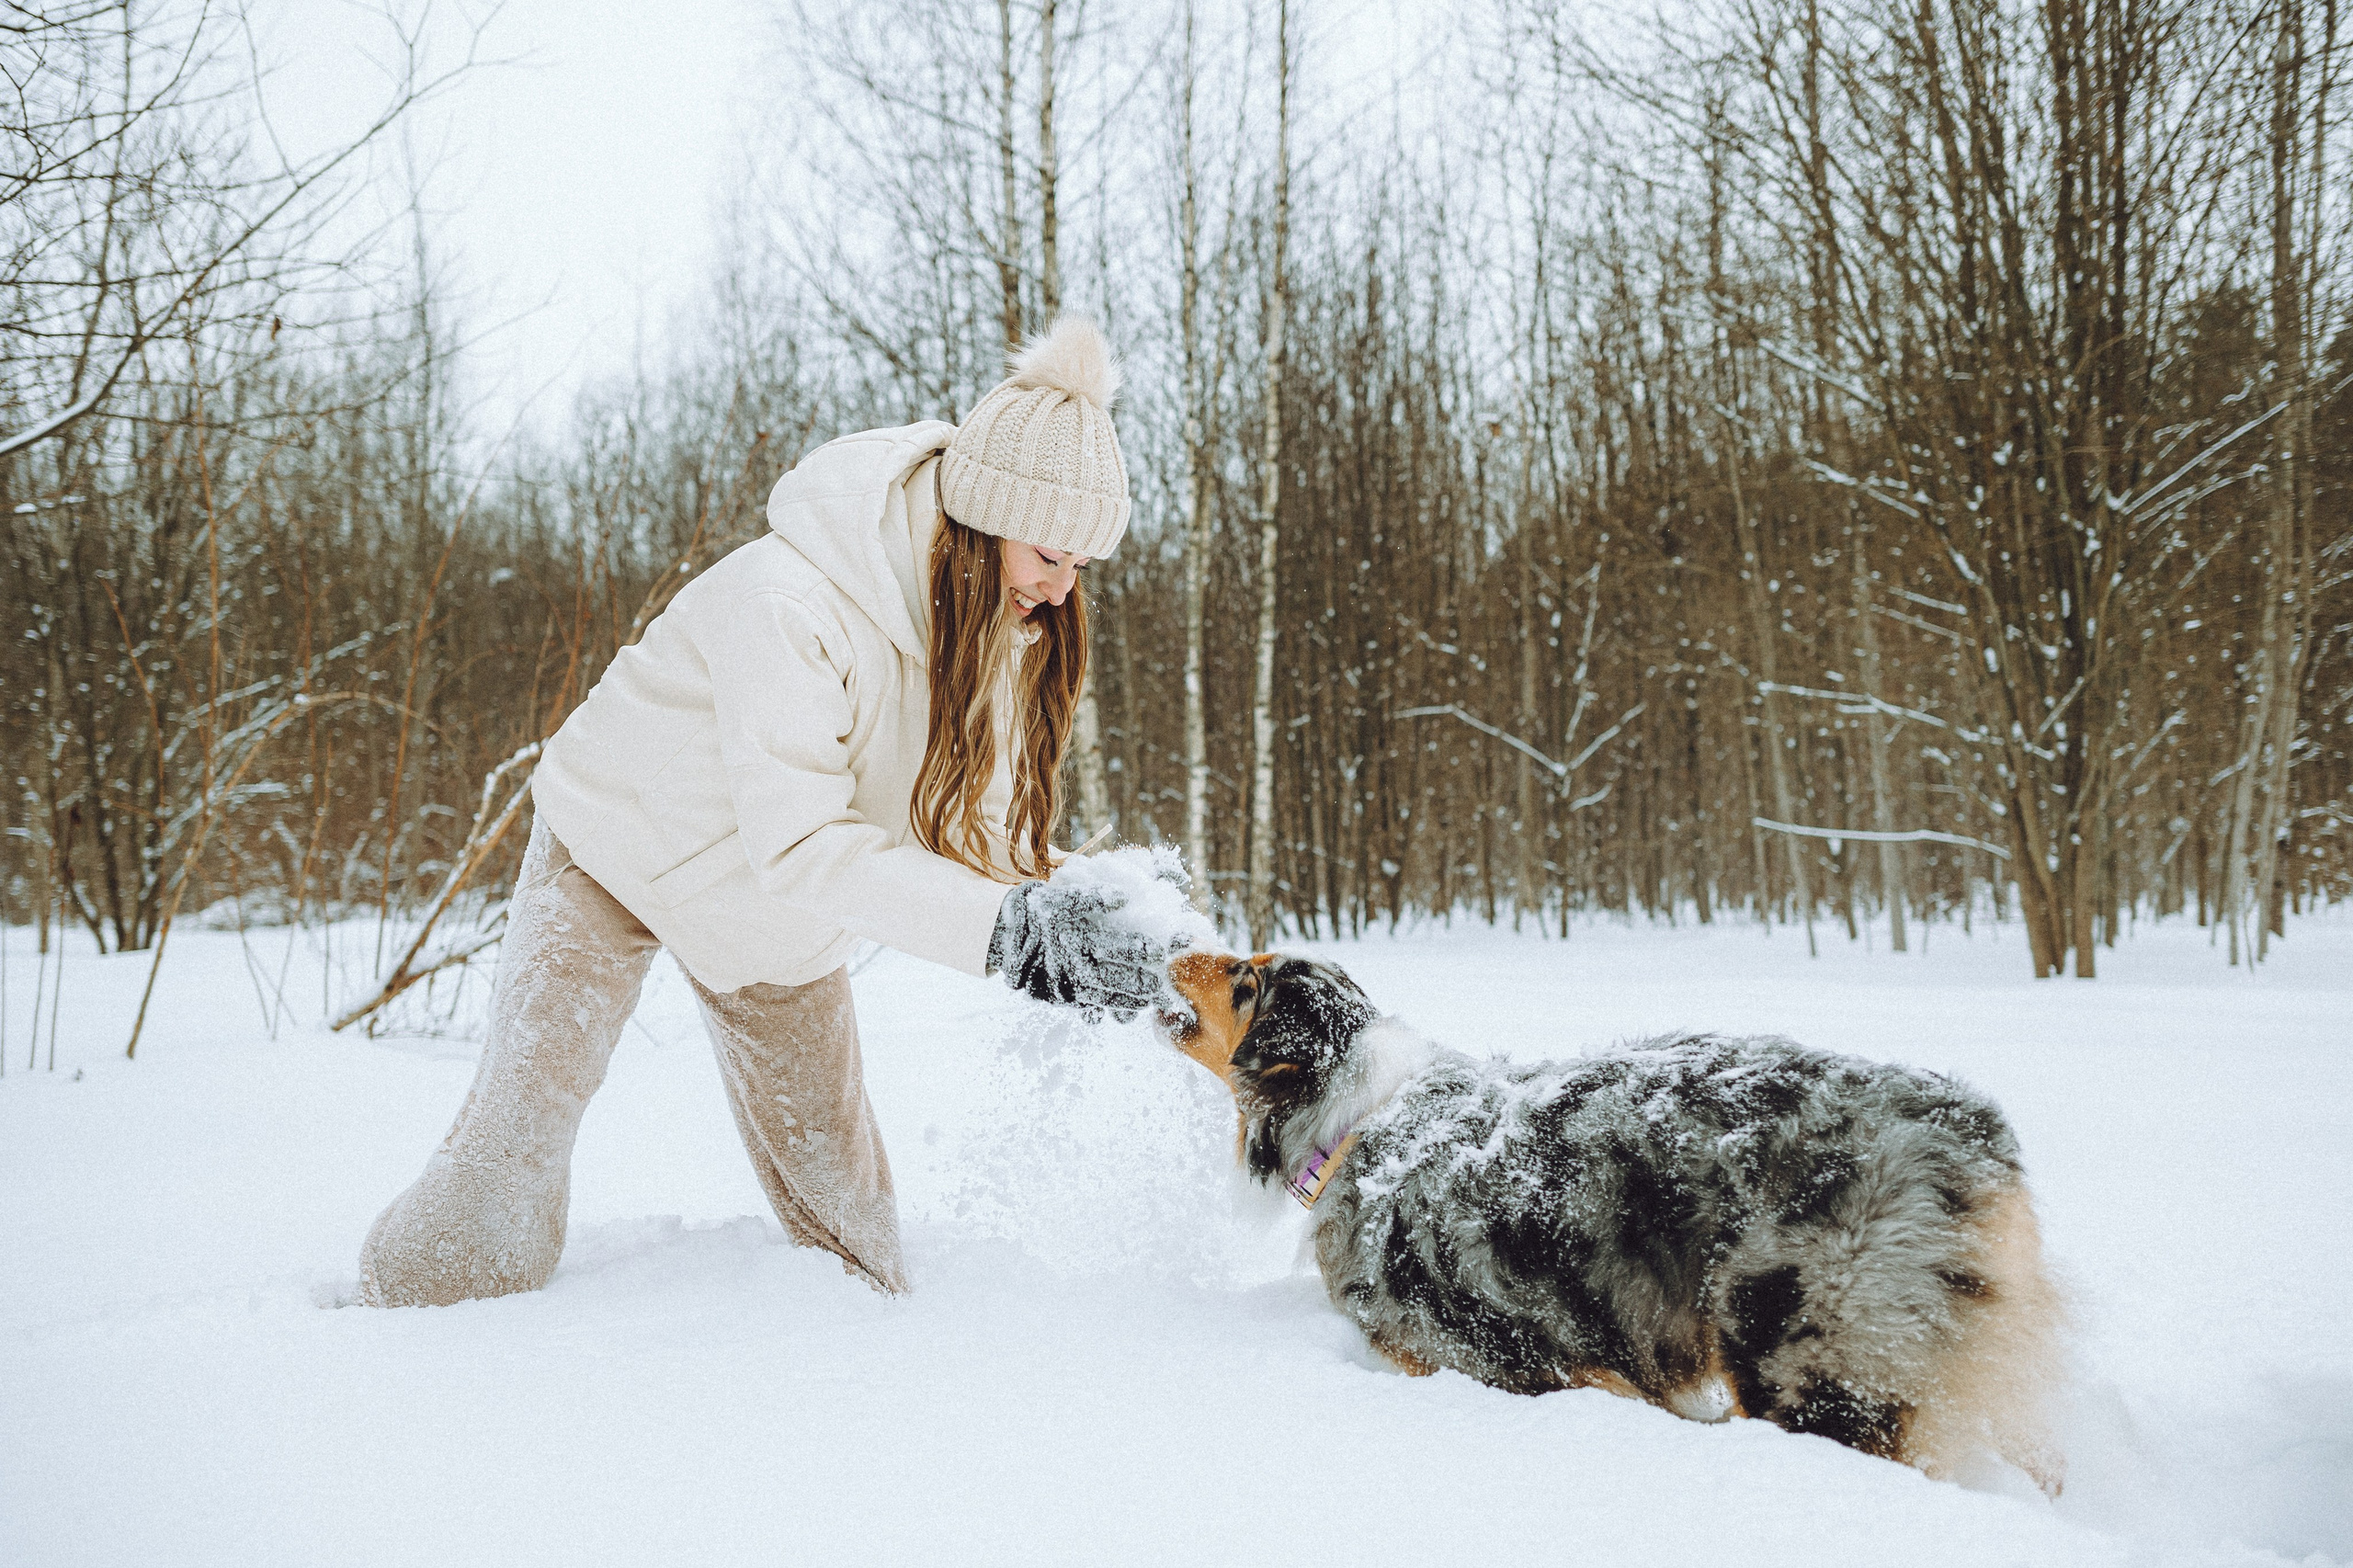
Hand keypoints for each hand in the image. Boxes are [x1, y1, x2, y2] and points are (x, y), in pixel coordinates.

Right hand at [988, 880, 1164, 1021]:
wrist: (1006, 934)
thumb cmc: (1040, 910)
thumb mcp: (1061, 897)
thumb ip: (1092, 897)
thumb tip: (1124, 897)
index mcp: (1066, 936)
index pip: (1105, 944)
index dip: (1133, 947)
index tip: (1158, 949)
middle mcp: (1063, 963)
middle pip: (1105, 975)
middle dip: (1135, 979)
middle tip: (1160, 980)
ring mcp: (1060, 983)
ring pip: (1099, 995)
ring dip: (1128, 998)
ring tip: (1152, 996)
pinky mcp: (1060, 996)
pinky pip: (1090, 1006)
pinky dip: (1113, 1006)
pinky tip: (1134, 1005)